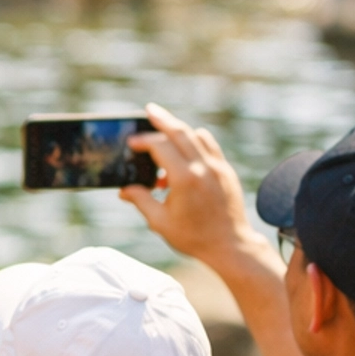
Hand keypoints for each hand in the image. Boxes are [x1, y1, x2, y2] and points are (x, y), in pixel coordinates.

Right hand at [120, 103, 261, 268]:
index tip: (131, 143)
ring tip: (164, 129)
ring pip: (196, 135)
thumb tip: (123, 190)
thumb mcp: (160, 222)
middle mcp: (203, 168)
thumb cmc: (194, 237)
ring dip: (179, 129)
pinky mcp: (226, 170)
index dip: (143, 141)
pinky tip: (185, 148)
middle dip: (162, 119)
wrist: (230, 245)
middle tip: (149, 109)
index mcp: (184, 179)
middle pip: (180, 132)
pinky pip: (209, 145)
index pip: (160, 147)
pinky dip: (195, 140)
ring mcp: (217, 167)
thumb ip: (141, 200)